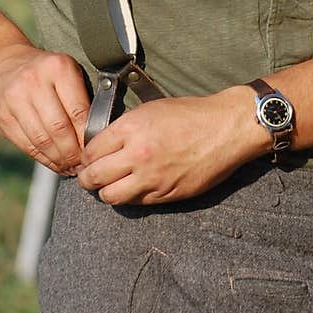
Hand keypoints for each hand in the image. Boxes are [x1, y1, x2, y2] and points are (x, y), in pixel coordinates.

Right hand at [0, 43, 89, 174]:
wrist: (3, 64)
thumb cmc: (46, 72)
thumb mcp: (67, 72)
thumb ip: (81, 98)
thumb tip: (97, 136)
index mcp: (57, 67)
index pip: (78, 111)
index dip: (87, 137)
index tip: (95, 151)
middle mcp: (34, 81)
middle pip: (58, 129)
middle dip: (73, 152)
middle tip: (84, 164)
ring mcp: (14, 99)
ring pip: (41, 140)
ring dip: (59, 160)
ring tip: (71, 167)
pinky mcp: (1, 116)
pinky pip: (26, 145)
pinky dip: (43, 159)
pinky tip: (54, 163)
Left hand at [76, 88, 265, 204]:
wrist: (226, 129)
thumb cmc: (193, 114)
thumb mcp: (152, 109)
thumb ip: (125, 127)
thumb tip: (105, 143)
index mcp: (131, 128)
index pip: (91, 151)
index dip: (86, 156)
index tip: (88, 158)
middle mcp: (137, 155)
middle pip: (94, 177)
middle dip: (87, 178)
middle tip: (89, 176)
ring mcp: (151, 178)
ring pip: (111, 196)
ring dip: (106, 192)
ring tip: (109, 186)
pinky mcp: (166, 194)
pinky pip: (136, 203)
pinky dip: (130, 197)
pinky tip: (133, 188)